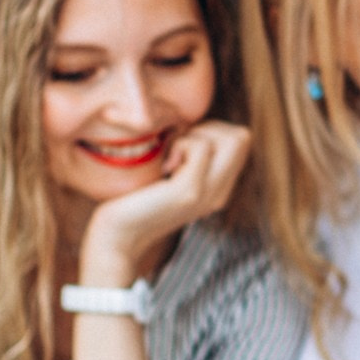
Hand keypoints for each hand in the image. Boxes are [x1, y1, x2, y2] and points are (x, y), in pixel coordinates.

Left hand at [79, 121, 251, 279]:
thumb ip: (188, 158)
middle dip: (209, 129)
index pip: (240, 140)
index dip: (212, 130)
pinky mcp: (191, 191)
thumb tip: (188, 124)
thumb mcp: (169, 176)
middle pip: (242, 137)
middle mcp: (220, 192)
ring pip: (233, 139)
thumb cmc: (133, 199)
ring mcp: (209, 193)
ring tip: (172, 157)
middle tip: (178, 148)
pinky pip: (203, 147)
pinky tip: (164, 166)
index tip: (182, 145)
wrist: (117, 236)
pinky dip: (182, 144)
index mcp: (218, 188)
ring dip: (196, 136)